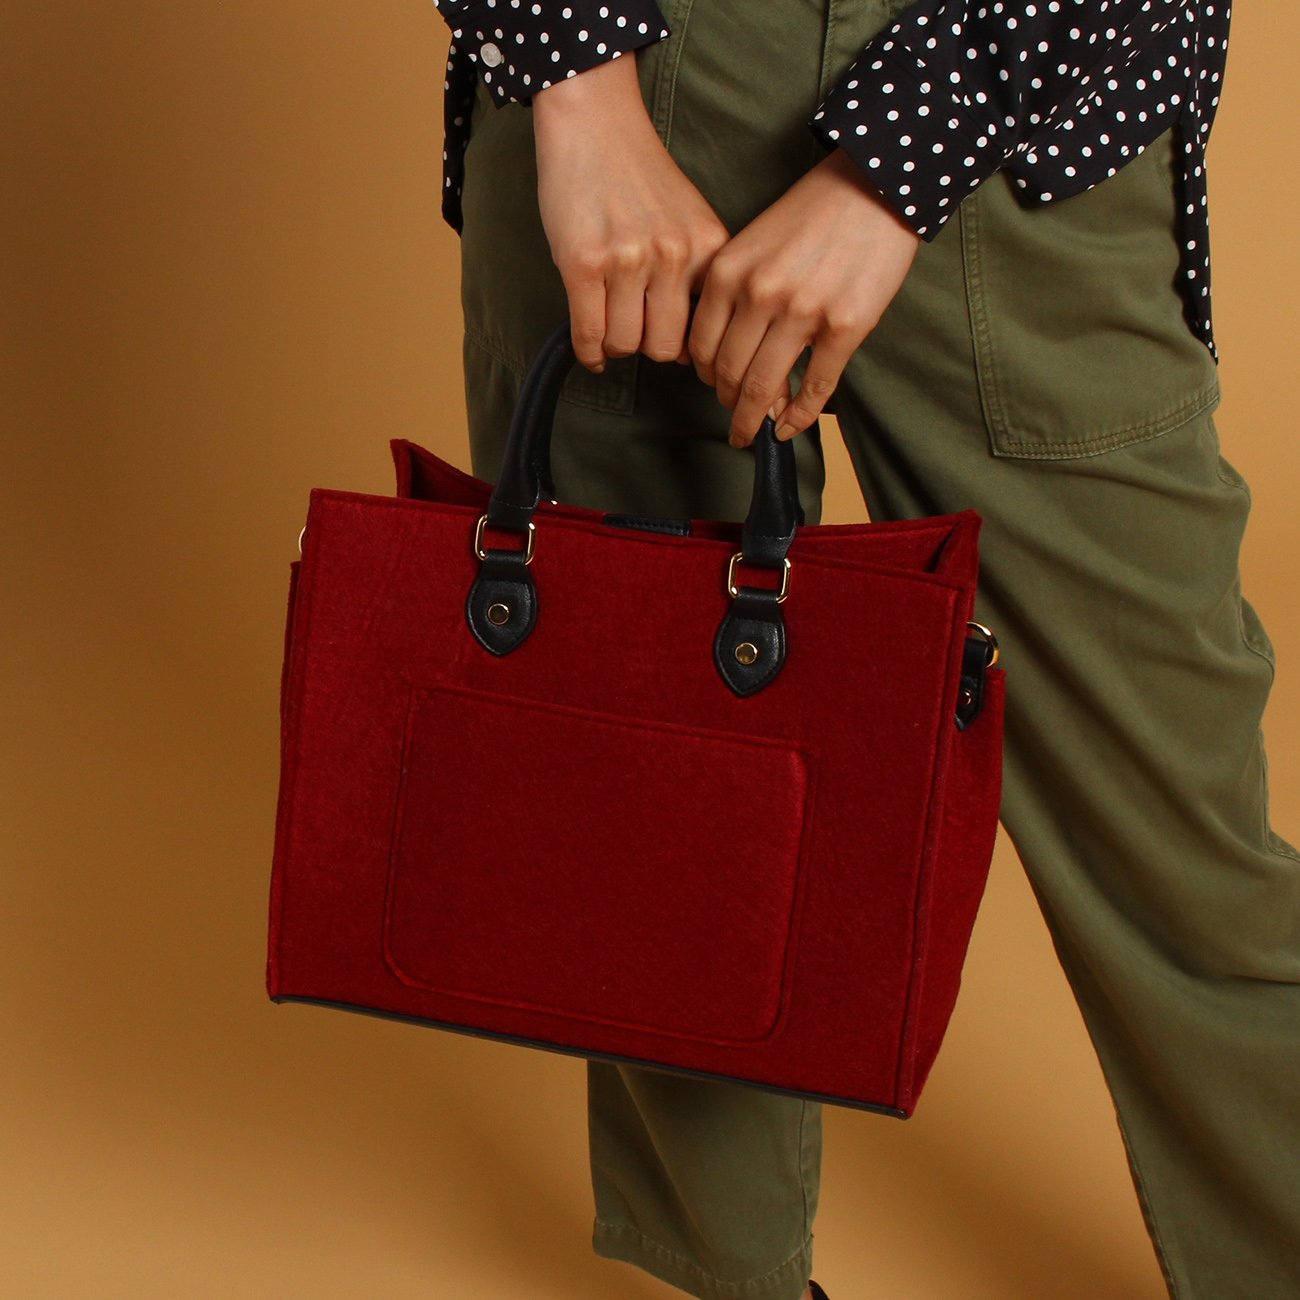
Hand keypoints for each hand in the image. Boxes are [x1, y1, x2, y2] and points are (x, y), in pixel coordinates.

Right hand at [533, 55, 729, 371]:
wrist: (594, 122)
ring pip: (625, 343)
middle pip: (663, 347)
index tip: (668, 344)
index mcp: (706, 248)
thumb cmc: (637, 174)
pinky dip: (588, 351)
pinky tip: (590, 350)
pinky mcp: (584, 263)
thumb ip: (693, 274)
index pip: (702, 329)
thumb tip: (686, 349)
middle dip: (647, 348)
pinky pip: (589, 333)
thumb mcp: (687, 221)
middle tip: (634, 333)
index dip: (683, 345)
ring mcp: (628, 260)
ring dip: (614, 344)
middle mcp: (673, 256)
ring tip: (608, 326)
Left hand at [686, 147, 922, 446]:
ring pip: (764, 388)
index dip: (707, 378)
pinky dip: (799, 417)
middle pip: (730, 374)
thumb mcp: (753, 243)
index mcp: (729, 273)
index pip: (702, 347)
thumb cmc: (812, 215)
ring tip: (756, 431)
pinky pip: (815, 388)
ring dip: (755, 419)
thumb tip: (727, 358)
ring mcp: (802, 313)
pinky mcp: (845, 327)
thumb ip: (734, 295)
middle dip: (729, 404)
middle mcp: (759, 295)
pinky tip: (790, 429)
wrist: (875, 187)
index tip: (715, 389)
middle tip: (736, 419)